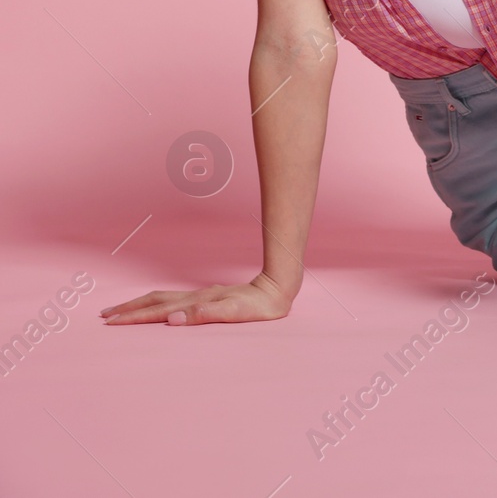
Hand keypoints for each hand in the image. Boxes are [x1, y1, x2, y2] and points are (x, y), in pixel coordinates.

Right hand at [100, 272, 294, 325]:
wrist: (277, 290)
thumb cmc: (258, 306)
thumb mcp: (234, 313)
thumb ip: (203, 315)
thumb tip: (172, 319)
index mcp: (196, 303)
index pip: (158, 310)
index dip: (133, 317)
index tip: (111, 322)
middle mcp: (195, 298)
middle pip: (154, 301)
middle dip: (128, 309)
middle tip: (104, 316)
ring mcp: (200, 296)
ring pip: (162, 299)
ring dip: (139, 305)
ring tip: (121, 310)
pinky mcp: (207, 298)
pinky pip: (173, 300)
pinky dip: (156, 304)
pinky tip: (156, 308)